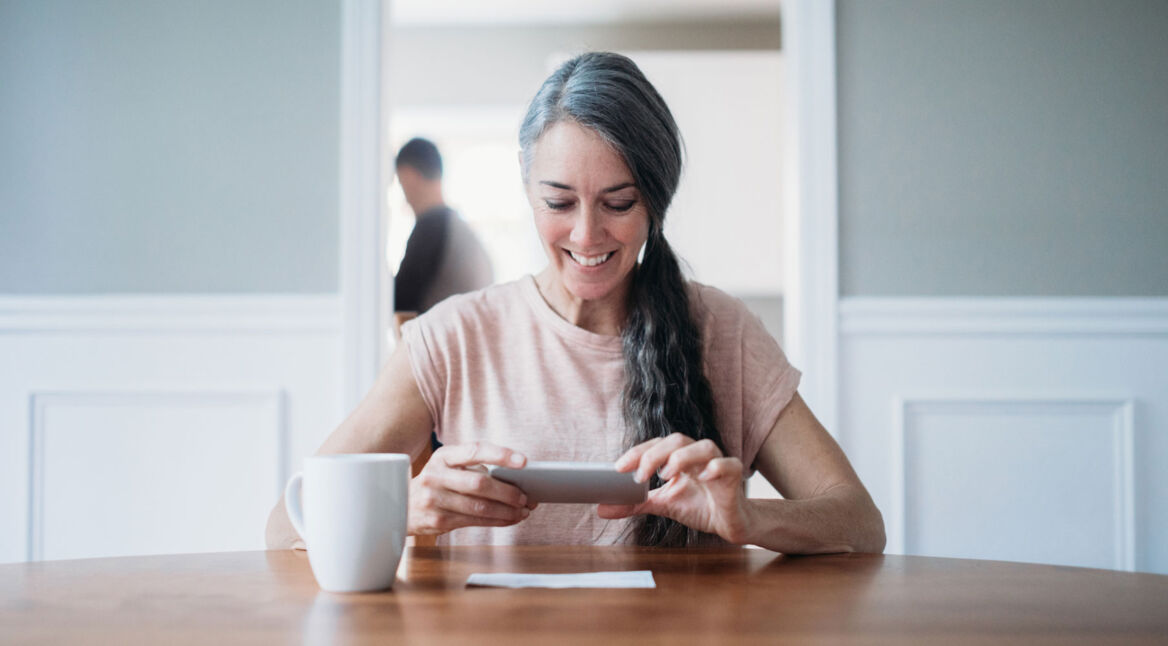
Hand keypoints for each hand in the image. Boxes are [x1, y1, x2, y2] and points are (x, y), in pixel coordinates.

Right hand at [409, 441, 536, 535]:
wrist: (401, 505)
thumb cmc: (437, 483)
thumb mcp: (449, 467)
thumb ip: (475, 467)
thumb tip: (515, 478)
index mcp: (443, 456)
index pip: (475, 450)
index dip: (501, 455)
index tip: (523, 461)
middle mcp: (436, 475)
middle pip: (480, 483)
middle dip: (508, 492)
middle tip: (525, 496)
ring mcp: (435, 499)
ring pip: (479, 507)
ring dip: (507, 511)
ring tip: (523, 510)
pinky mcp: (438, 521)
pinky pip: (474, 522)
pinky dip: (497, 521)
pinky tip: (510, 519)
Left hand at [597, 434, 752, 543]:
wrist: (729, 523)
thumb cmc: (698, 506)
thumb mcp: (662, 504)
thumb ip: (635, 504)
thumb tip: (602, 509)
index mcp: (680, 456)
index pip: (656, 445)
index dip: (638, 452)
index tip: (619, 468)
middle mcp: (698, 454)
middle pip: (677, 440)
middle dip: (655, 454)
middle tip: (640, 476)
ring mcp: (718, 463)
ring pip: (703, 446)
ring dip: (682, 457)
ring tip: (667, 475)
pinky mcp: (734, 477)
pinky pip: (729, 464)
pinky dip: (717, 467)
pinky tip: (705, 475)